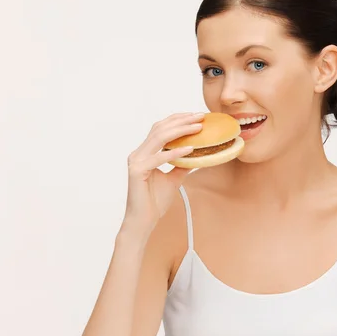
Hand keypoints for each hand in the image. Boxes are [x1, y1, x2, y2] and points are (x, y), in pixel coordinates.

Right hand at [121, 112, 204, 236]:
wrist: (144, 220)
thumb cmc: (155, 201)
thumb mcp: (174, 179)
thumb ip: (182, 165)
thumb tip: (197, 155)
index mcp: (145, 153)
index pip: (161, 129)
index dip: (178, 120)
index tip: (195, 116)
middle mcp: (138, 153)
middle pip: (160, 129)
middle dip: (181, 120)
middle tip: (200, 116)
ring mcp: (136, 161)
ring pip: (159, 138)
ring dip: (180, 130)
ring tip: (198, 127)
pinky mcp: (137, 171)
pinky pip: (159, 158)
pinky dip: (175, 152)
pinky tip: (190, 149)